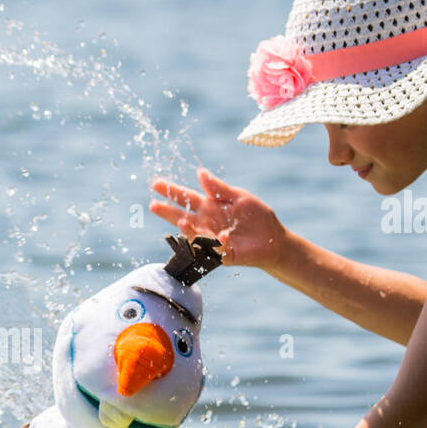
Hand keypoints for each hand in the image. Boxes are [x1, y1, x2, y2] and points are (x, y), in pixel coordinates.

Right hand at [150, 167, 289, 272]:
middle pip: (181, 216)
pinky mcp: (222, 254)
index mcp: (208, 207)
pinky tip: (225, 234)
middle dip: (167, 211)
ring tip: (182, 222)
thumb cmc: (256, 217)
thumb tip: (200, 173)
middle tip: (153, 205)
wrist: (273, 239)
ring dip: (188, 229)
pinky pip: (216, 249)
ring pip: (193, 235)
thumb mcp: (239, 197)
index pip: (186, 197)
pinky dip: (220, 241)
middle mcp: (205, 223)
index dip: (171, 191)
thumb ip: (219, 188)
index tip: (156, 183)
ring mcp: (211, 239)